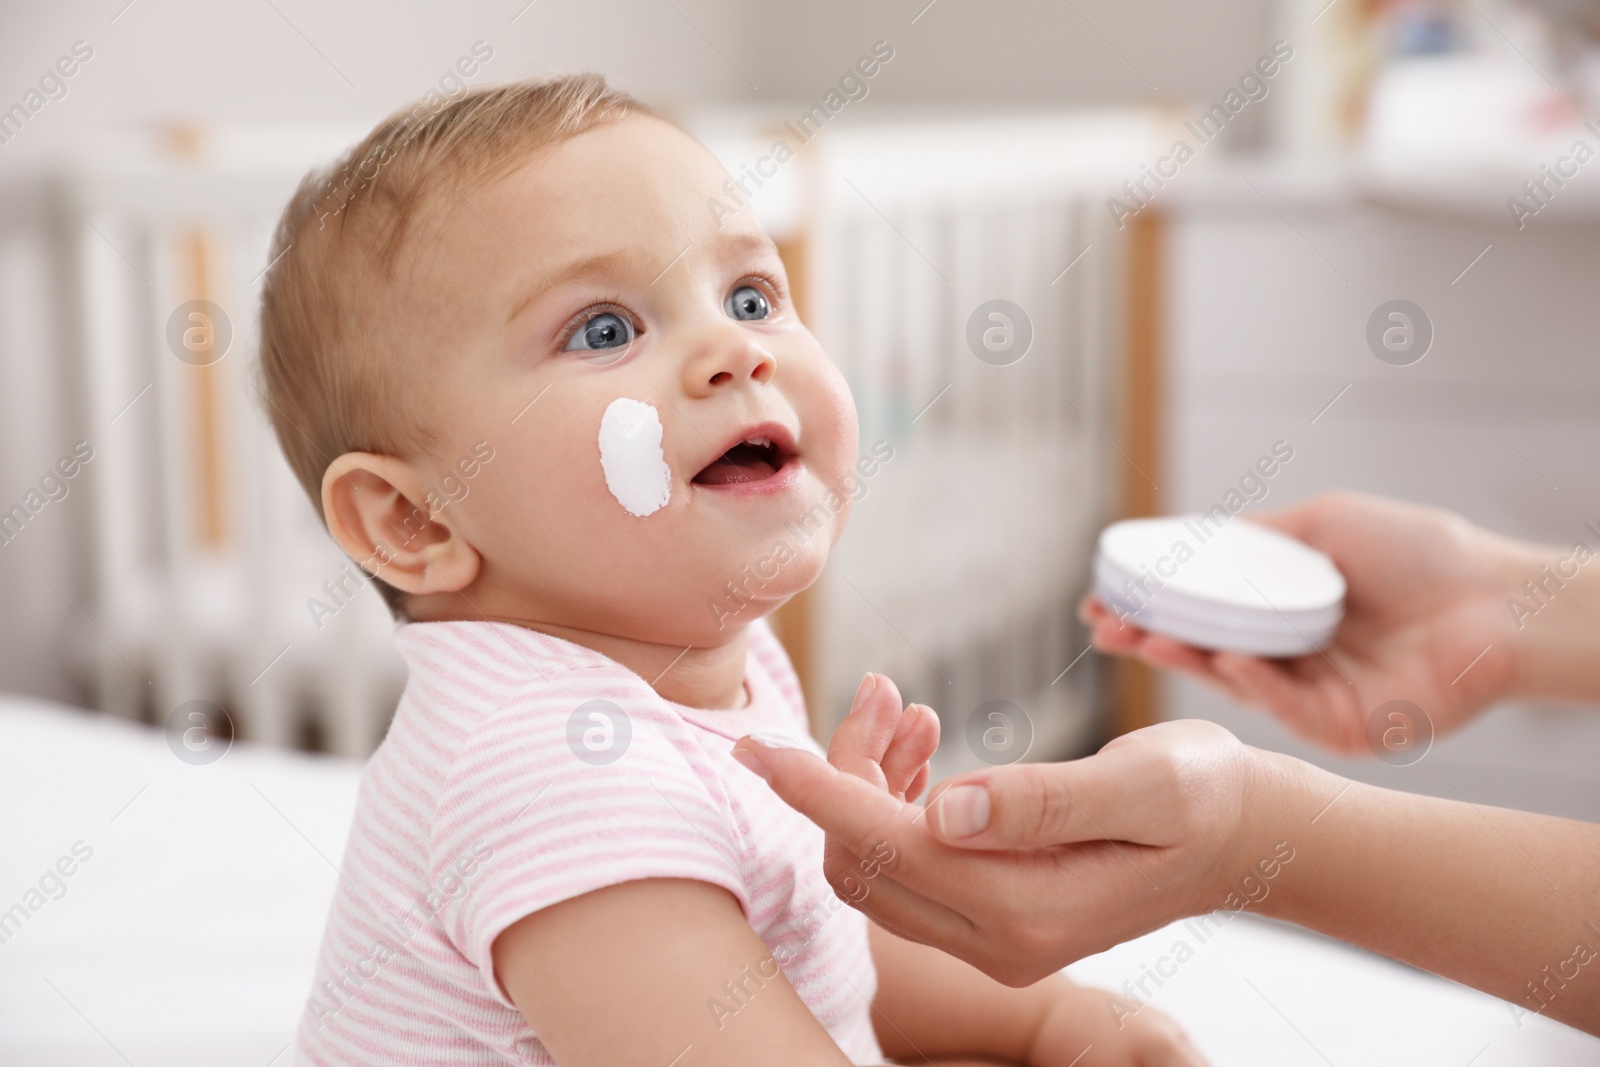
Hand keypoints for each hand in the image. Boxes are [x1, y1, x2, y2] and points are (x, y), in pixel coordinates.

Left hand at [827, 678, 1207, 1065]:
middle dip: (846, 773)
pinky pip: (909, 863)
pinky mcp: (993, 917)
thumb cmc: (1202, 797)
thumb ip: (1043, 800)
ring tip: (904, 708)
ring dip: (869, 783)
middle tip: (883, 691)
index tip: (757, 746)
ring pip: (878, 863)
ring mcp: (992, 938)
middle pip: (865, 860)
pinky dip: (896, 800)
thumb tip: (944, 809)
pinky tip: (921, 745)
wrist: (1242, 837)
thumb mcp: (1143, 785)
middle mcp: (998, 941)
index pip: (885, 850)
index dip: (816, 793)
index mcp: (1027, 911)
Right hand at [1083, 491, 1521, 753]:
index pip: (1204, 612)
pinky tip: (1231, 658)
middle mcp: (1292, 657)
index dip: (1154, 606)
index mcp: (1286, 612)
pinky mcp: (1341, 729)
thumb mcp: (1324, 523)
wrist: (1499, 600)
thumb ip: (1260, 536)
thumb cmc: (1424, 553)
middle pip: (1204, 650)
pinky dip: (1253, 683)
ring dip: (1184, 659)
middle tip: (1102, 625)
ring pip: (1231, 682)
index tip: (1105, 596)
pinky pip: (1284, 708)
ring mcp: (1313, 696)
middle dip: (1148, 637)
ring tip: (1140, 637)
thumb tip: (1194, 538)